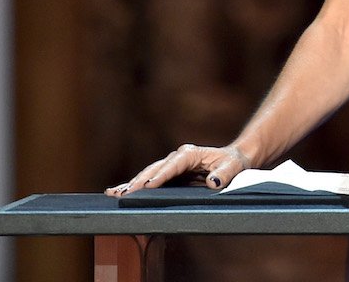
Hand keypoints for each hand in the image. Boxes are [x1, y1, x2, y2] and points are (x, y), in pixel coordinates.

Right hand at [105, 144, 252, 195]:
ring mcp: (171, 165)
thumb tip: (213, 182)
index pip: (173, 164)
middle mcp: (178, 157)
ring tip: (115, 193)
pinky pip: (150, 180)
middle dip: (139, 181)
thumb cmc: (233, 163)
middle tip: (123, 194)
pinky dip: (135, 186)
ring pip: (148, 174)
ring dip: (132, 184)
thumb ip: (224, 174)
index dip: (161, 175)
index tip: (148, 185)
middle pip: (155, 169)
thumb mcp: (233, 168)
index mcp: (191, 154)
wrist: (234, 160)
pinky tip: (118, 191)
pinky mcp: (168, 174)